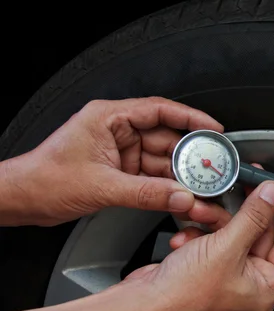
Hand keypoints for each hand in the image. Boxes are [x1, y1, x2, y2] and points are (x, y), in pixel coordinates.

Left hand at [1, 97, 222, 225]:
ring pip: (161, 160)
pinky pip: (152, 176)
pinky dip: (166, 186)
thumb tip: (180, 197)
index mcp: (110, 117)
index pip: (160, 110)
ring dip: (179, 175)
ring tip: (199, 186)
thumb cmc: (44, 179)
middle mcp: (117, 131)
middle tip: (211, 167)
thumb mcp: (101, 186)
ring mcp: (120, 151)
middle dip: (189, 154)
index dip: (191, 117)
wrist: (22, 200)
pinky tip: (179, 194)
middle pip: (166, 137)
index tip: (214, 128)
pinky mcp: (120, 171)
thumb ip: (146, 194)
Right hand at [122, 180, 273, 310]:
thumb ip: (254, 217)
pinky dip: (198, 232)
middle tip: (246, 184)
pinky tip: (184, 238)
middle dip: (243, 210)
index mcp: (265, 286)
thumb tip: (273, 195)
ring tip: (199, 215)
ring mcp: (225, 273)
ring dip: (214, 219)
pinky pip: (211, 237)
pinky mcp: (204, 265)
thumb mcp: (227, 247)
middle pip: (258, 232)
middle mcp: (248, 281)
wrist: (141, 305)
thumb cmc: (183, 297)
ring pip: (231, 230)